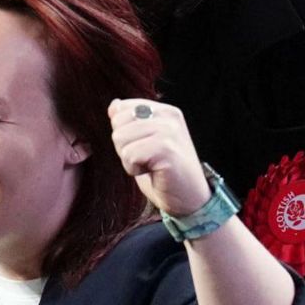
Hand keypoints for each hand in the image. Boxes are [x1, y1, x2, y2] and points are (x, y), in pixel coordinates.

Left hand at [108, 98, 211, 217]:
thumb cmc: (164, 172)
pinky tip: (153, 172)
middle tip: (146, 158)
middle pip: (117, 123)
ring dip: (128, 159)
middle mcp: (168, 116)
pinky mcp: (166, 149)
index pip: (121, 107)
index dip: (123, 132)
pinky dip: (134, 169)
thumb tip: (113, 105)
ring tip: (150, 165)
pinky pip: (129, 155)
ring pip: (120, 138)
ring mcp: (169, 131)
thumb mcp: (144, 141)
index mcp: (164, 111)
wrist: (190, 200)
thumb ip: (130, 121)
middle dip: (124, 146)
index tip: (143, 146)